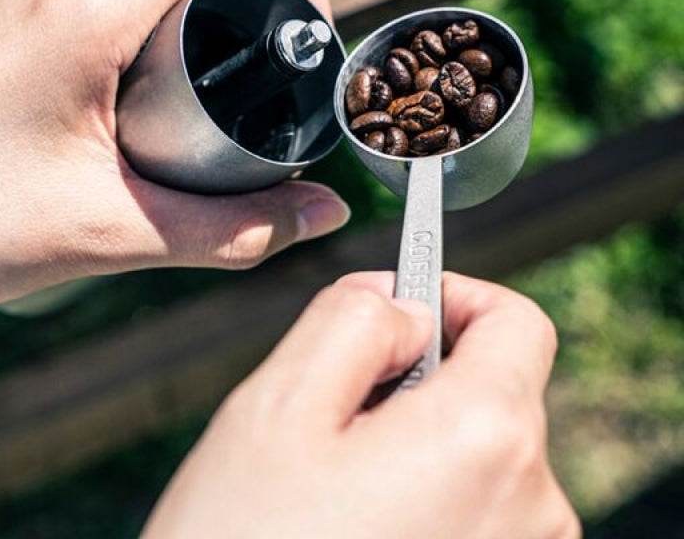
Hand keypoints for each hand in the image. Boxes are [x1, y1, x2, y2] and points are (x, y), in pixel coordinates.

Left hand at [0, 0, 349, 305]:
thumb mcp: (112, 232)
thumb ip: (234, 227)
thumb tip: (323, 215)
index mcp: (91, 7)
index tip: (309, 37)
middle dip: (253, 17)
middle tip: (263, 95)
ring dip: (203, 29)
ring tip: (208, 105)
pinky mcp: (28, 5)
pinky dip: (160, 35)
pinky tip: (155, 99)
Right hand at [143, 272, 579, 538]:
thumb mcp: (278, 405)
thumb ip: (352, 319)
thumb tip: (400, 299)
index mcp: (482, 443)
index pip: (516, 323)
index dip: (455, 294)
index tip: (403, 305)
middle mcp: (529, 510)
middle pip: (494, 385)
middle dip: (419, 372)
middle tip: (335, 407)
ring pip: (480, 447)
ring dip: (417, 435)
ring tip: (337, 480)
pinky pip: (479, 507)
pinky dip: (428, 488)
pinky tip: (359, 521)